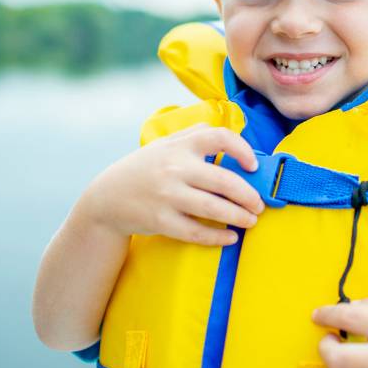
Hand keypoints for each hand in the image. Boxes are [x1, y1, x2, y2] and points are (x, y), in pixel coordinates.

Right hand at [80, 124, 263, 246]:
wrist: (108, 197)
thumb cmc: (144, 168)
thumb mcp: (164, 144)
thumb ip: (193, 134)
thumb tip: (226, 130)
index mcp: (180, 145)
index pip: (219, 138)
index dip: (243, 150)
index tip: (253, 166)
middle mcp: (175, 167)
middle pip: (224, 180)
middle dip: (248, 195)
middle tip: (259, 204)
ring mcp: (167, 195)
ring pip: (213, 208)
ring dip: (239, 216)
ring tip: (251, 220)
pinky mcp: (161, 220)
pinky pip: (196, 231)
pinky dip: (217, 237)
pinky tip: (231, 237)